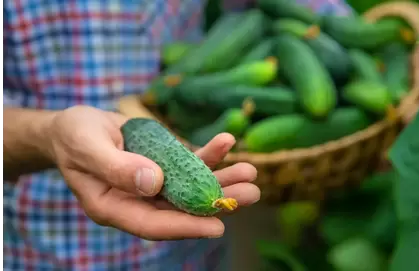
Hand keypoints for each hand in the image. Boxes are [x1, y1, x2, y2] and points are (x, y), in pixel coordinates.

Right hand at [46, 105, 259, 239]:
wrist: (76, 125)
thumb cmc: (74, 136)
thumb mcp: (87, 147)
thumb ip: (116, 167)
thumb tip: (153, 183)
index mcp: (115, 207)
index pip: (153, 223)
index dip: (185, 226)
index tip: (217, 225)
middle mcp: (138, 200)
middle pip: (181, 208)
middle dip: (216, 202)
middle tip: (252, 194)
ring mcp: (152, 184)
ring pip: (191, 187)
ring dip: (221, 179)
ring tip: (250, 172)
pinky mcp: (162, 165)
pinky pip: (188, 163)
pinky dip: (208, 155)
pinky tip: (227, 142)